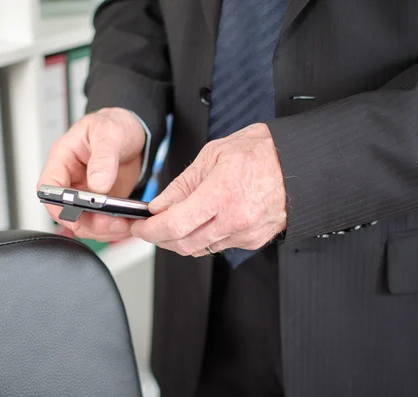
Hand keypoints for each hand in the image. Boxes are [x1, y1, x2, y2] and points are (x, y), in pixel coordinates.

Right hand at [38, 107, 145, 241]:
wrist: (134, 131)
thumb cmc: (114, 125)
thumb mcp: (109, 134)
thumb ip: (103, 158)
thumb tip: (97, 184)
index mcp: (63, 159)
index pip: (48, 187)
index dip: (57, 205)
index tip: (76, 215)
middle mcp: (71, 179)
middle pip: (66, 212)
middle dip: (87, 222)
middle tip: (111, 223)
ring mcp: (85, 193)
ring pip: (84, 222)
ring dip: (103, 229)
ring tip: (125, 223)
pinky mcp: (101, 203)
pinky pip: (101, 222)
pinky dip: (114, 228)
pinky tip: (129, 222)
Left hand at [131, 123, 286, 256]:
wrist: (299, 164)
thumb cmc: (260, 152)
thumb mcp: (213, 155)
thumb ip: (182, 185)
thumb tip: (158, 205)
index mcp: (223, 193)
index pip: (175, 224)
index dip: (150, 230)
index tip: (140, 227)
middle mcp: (236, 219)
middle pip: (184, 244)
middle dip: (160, 238)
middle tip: (150, 227)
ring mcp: (246, 234)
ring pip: (199, 249)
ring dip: (180, 240)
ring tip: (174, 221)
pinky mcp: (254, 241)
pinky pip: (218, 246)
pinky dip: (202, 238)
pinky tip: (201, 222)